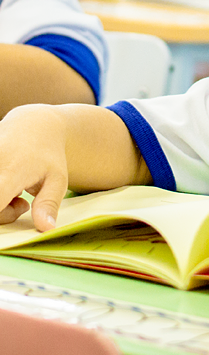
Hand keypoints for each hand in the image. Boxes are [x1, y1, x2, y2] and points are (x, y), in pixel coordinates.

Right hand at [0, 105, 69, 230]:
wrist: (33, 125)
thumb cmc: (48, 155)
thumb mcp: (57, 178)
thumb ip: (49, 203)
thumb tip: (47, 229)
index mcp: (12, 170)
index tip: (5, 222)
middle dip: (2, 215)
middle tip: (22, 205)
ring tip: (13, 192)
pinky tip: (4, 183)